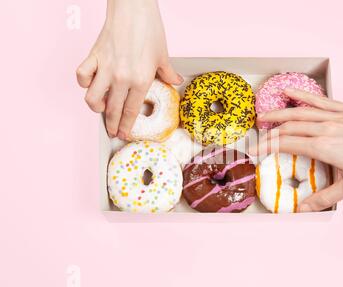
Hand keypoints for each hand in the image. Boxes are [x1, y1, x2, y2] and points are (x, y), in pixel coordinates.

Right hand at [76, 0, 181, 139]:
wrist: (133, 8)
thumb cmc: (149, 29)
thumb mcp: (163, 54)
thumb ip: (168, 72)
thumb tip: (176, 81)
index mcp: (141, 80)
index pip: (131, 111)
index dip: (126, 126)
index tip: (123, 134)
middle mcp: (121, 78)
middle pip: (112, 110)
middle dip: (111, 125)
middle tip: (112, 131)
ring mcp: (105, 68)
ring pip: (92, 98)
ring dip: (96, 107)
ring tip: (101, 107)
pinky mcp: (93, 56)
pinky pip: (82, 77)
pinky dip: (84, 83)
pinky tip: (91, 83)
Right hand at [251, 88, 342, 211]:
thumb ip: (324, 197)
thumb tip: (303, 210)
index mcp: (322, 146)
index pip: (285, 144)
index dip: (266, 146)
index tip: (254, 150)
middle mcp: (324, 128)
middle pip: (288, 127)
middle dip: (268, 132)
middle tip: (255, 138)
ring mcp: (334, 115)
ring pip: (299, 111)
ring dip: (278, 113)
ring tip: (264, 116)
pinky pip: (319, 100)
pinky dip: (302, 96)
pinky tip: (290, 92)